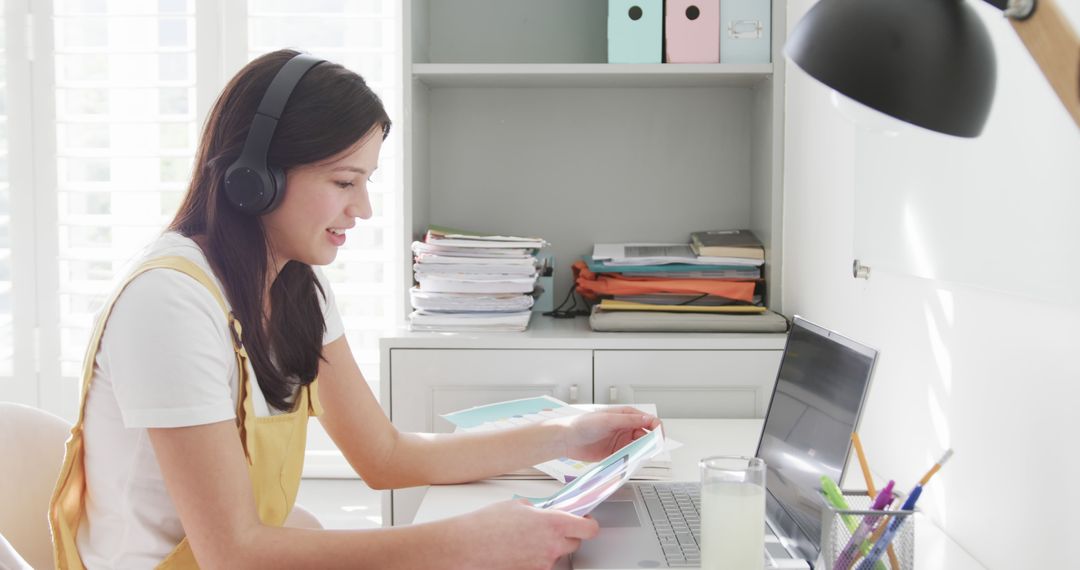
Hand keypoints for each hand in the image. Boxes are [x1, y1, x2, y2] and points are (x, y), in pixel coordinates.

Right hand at [452, 500, 599, 569]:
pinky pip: (541, 564)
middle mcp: (552, 546)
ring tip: (526, 538)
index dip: (588, 523)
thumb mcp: (516, 506)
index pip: (589, 528)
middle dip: (567, 535)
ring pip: (556, 555)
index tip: (584, 520)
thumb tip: (542, 512)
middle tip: (552, 527)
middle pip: (575, 543)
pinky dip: (535, 557)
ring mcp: (542, 564)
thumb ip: (537, 509)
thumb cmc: (486, 526)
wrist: (467, 547)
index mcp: (553, 524)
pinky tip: (519, 549)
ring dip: (548, 547)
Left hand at [557, 407, 661, 461]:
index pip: (649, 421)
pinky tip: (631, 462)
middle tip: (650, 452)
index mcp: (626, 415)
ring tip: (638, 457)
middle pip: (647, 435)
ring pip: (639, 447)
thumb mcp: (607, 420)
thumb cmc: (582, 424)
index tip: (659, 440)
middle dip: (651, 443)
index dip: (657, 429)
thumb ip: (628, 420)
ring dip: (642, 452)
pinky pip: (629, 457)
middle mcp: (625, 428)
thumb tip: (648, 419)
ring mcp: (621, 441)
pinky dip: (633, 460)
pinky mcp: (615, 453)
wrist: (565, 439)